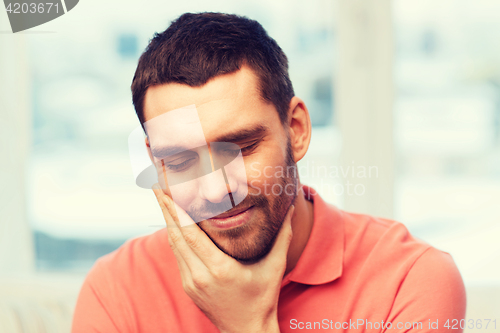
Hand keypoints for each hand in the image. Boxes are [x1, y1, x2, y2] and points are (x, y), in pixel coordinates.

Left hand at [152, 185, 293, 332]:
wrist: (246, 331)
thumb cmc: (262, 298)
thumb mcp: (275, 267)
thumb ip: (283, 237)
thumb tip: (292, 209)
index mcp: (220, 269)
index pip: (191, 234)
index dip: (176, 211)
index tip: (166, 191)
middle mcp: (200, 276)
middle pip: (176, 236)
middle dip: (165, 209)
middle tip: (157, 186)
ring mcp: (191, 283)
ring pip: (173, 246)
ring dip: (168, 222)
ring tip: (163, 199)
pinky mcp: (188, 287)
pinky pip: (178, 256)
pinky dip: (174, 237)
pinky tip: (174, 223)